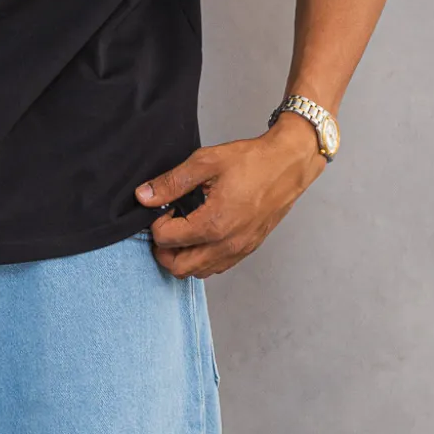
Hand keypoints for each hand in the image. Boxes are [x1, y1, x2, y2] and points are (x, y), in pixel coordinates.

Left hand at [135, 115, 325, 277]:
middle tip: (166, 225)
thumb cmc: (253, 161)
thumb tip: (144, 196)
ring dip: (182, 257)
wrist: (288, 164)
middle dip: (163, 249)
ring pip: (197, 273)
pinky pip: (217, 268)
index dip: (157, 223)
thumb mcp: (206, 162)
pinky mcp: (248, 249)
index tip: (165, 207)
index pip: (166, 240)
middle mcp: (227, 244)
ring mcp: (239, 250)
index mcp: (214, 223)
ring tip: (183, 231)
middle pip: (178, 267)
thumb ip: (171, 182)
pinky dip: (202, 259)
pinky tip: (202, 236)